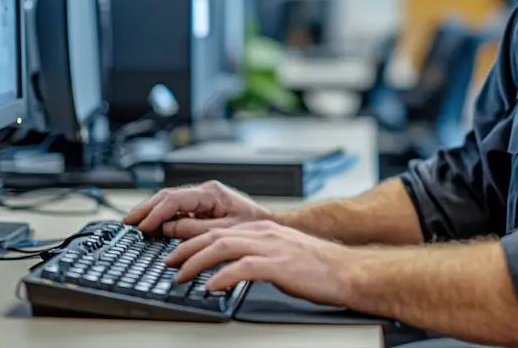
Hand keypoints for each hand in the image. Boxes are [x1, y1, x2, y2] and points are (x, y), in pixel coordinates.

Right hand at [123, 181, 272, 237]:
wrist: (269, 224)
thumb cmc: (253, 226)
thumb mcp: (224, 231)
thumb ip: (195, 230)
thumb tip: (167, 229)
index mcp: (212, 193)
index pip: (176, 199)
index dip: (156, 213)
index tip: (143, 227)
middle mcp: (205, 191)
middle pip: (168, 196)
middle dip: (146, 208)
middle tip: (127, 221)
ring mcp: (203, 197)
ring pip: (170, 200)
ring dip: (151, 211)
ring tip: (133, 222)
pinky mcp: (202, 205)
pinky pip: (177, 208)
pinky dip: (161, 215)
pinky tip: (150, 223)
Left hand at [165, 220, 358, 307]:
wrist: (348, 271)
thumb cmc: (319, 268)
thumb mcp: (283, 254)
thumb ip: (259, 255)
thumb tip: (233, 269)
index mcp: (264, 230)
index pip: (220, 230)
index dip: (194, 241)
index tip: (177, 253)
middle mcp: (264, 234)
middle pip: (215, 236)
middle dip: (186, 249)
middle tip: (169, 264)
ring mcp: (271, 248)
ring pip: (223, 247)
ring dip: (196, 262)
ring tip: (181, 276)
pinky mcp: (279, 265)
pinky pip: (243, 268)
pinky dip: (222, 276)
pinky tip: (210, 287)